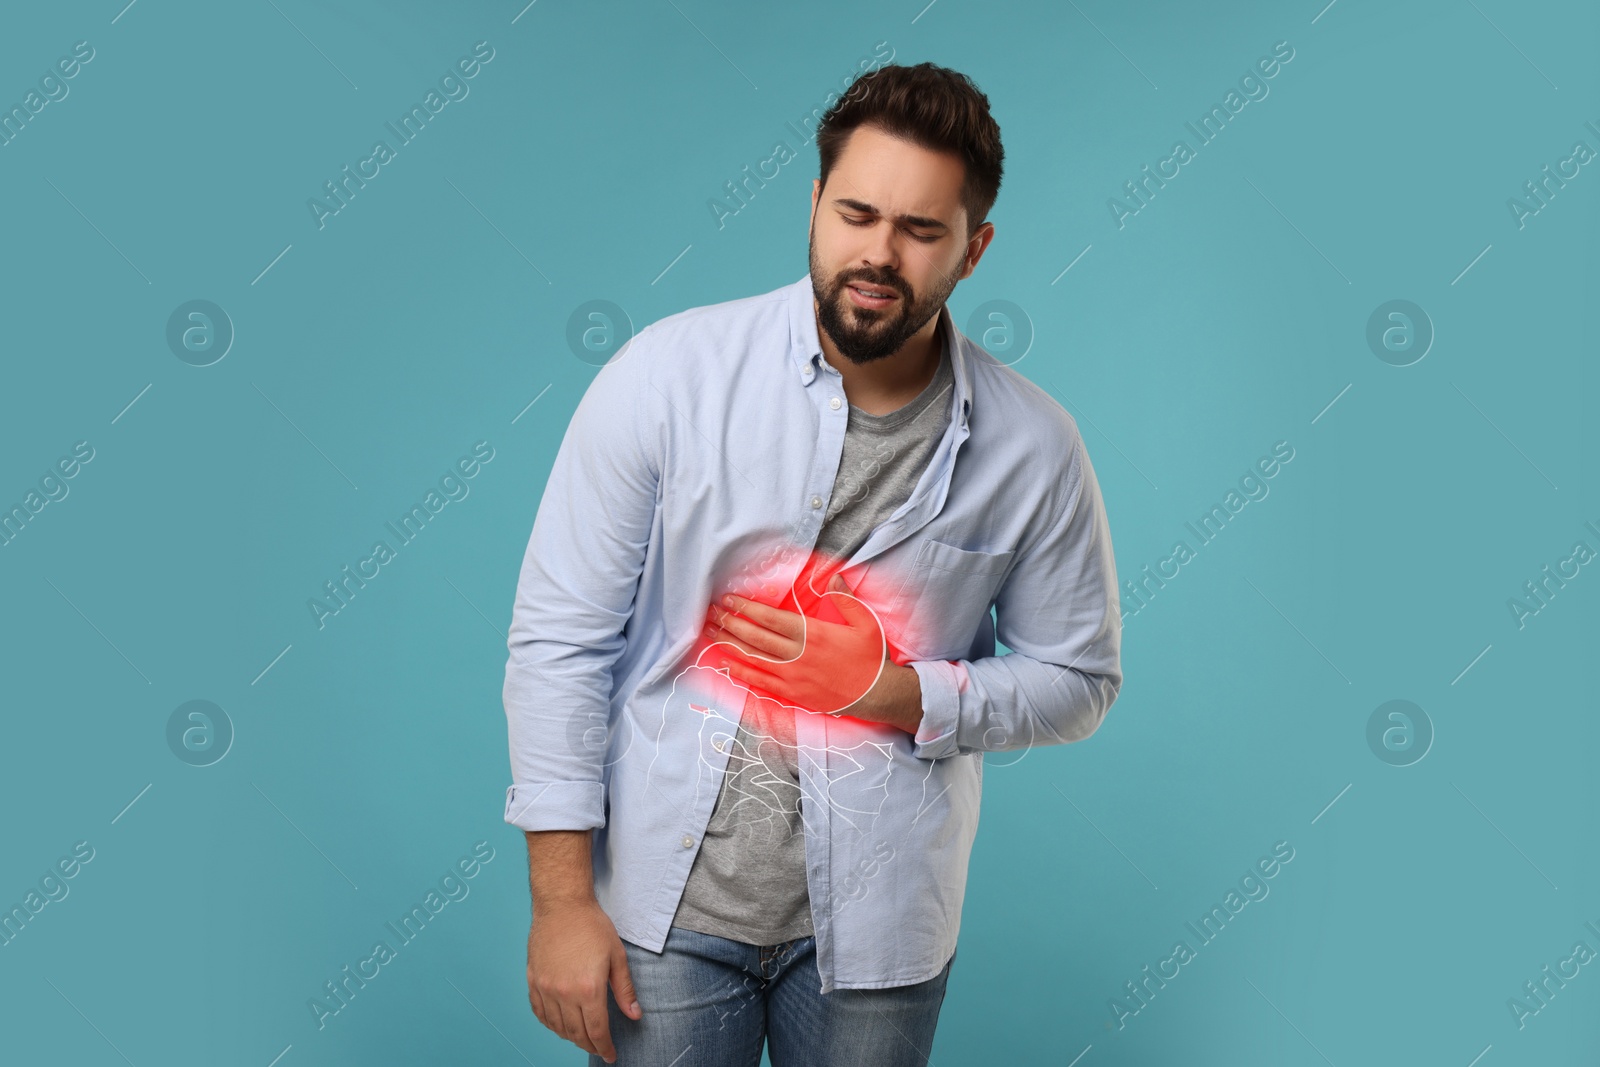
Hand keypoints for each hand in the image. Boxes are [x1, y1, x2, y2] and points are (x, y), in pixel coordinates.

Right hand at [526, 899, 641, 1063]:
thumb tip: (634, 1015)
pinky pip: (539, 1013)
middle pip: (576, 1033)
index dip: (604, 1047)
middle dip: (589, 1045)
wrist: (562, 905)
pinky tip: (559, 1025)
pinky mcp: (534, 980)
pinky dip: (550, 1024)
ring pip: (557, 1027)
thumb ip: (625, 990)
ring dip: (570, 1037)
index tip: (610, 1055)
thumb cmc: (591, 926)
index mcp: (588, 988)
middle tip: (598, 1048)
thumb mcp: (617, 956)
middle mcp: (564, 993)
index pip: (596, 1030)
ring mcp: (546, 988)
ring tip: (582, 1038)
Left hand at [702, 569, 891, 717]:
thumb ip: (846, 598)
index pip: (770, 618)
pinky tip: (726, 664)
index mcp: (812, 634)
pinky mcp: (793, 694)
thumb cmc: (870, 657)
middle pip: (756, 636)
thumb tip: (834, 577)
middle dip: (730, 623)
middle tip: (711, 612)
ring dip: (729, 644)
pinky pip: (761, 682)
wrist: (877, 694)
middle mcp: (798, 655)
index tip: (729, 599)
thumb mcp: (865, 622)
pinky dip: (741, 672)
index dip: (746, 608)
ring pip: (753, 658)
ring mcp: (793, 676)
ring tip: (711, 633)